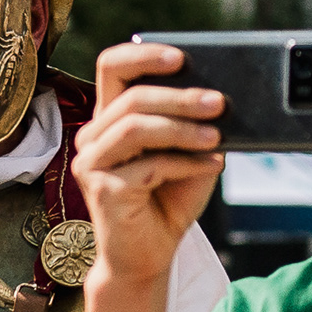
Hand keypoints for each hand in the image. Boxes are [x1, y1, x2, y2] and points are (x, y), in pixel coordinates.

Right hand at [73, 43, 221, 293]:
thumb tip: (220, 101)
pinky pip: (148, 166)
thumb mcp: (189, 155)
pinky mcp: (101, 190)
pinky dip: (186, 163)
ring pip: (135, 128)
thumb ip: (196, 128)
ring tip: (218, 136)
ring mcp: (91, 163)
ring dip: (183, 129)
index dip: (143, 56)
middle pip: (131, 99)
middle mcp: (94, 136)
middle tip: (219, 102)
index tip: (181, 56)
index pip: (112, 68)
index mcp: (112, 119)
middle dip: (179, 97)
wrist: (150, 256)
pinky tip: (212, 166)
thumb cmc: (168, 201)